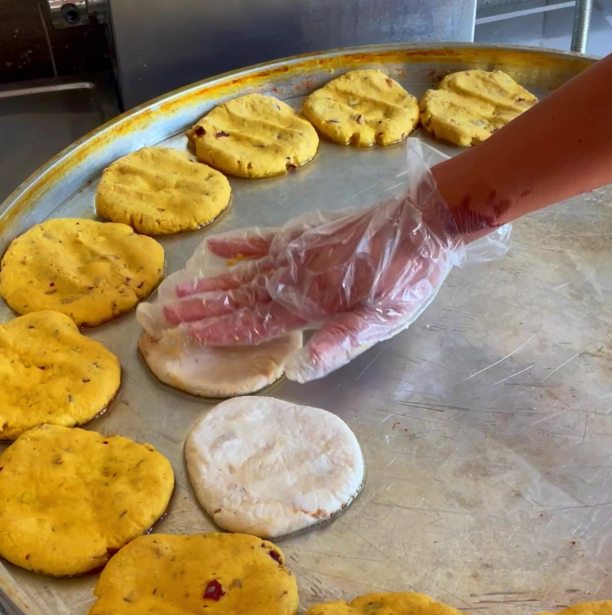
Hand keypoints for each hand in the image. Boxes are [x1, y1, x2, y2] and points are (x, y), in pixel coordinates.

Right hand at [137, 140, 508, 381]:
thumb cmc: (407, 278)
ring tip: (178, 290)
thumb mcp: (384, 320)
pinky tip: (216, 248)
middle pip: (240, 298)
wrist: (423, 223)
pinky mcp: (306, 232)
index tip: (188, 335)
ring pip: (244, 272)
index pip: (256, 324)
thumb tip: (300, 370)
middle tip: (164, 314)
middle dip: (202, 309)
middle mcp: (295, 276)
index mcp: (312, 303)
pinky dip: (240, 245)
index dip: (222, 331)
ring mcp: (297, 251)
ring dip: (210, 283)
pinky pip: (264, 239)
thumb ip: (341, 342)